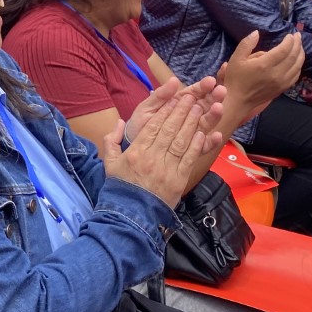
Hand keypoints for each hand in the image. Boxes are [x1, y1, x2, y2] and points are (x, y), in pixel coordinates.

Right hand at [101, 89, 224, 207]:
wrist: (131, 213)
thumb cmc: (120, 186)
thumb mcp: (109, 162)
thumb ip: (111, 140)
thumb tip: (120, 121)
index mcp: (136, 152)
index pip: (153, 127)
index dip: (165, 111)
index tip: (174, 99)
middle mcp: (152, 157)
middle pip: (169, 130)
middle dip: (181, 112)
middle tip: (191, 98)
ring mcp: (166, 169)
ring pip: (181, 141)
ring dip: (191, 124)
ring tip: (199, 109)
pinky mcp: (178, 180)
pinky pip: (188, 159)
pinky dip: (196, 145)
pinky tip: (202, 133)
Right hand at [219, 31, 303, 119]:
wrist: (238, 100)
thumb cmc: (235, 79)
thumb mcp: (235, 59)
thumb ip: (246, 44)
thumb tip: (256, 32)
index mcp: (264, 65)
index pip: (284, 49)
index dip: (290, 41)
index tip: (290, 34)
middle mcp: (276, 74)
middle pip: (293, 56)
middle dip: (298, 44)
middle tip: (298, 36)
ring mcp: (281, 82)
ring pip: (297, 66)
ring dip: (300, 54)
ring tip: (299, 46)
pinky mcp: (282, 89)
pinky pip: (295, 76)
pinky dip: (298, 66)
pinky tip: (296, 61)